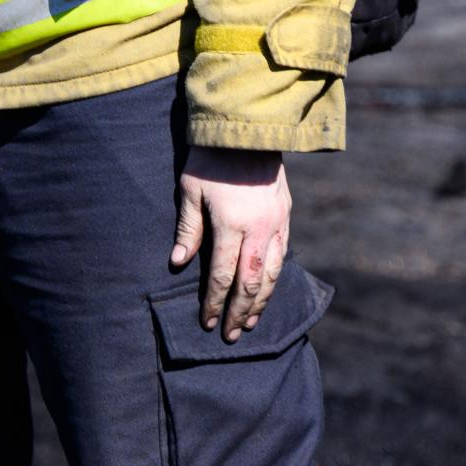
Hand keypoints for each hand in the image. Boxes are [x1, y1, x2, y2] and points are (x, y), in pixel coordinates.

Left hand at [170, 145, 289, 341]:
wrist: (247, 128)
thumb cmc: (211, 158)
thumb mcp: (190, 189)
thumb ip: (188, 228)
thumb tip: (179, 263)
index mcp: (231, 224)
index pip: (222, 275)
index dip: (215, 303)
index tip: (207, 323)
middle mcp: (258, 228)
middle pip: (250, 282)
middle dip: (240, 312)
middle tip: (231, 336)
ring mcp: (276, 223)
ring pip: (271, 274)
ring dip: (260, 302)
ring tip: (250, 323)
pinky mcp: (286, 214)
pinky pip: (282, 255)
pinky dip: (274, 278)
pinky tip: (267, 290)